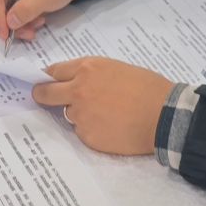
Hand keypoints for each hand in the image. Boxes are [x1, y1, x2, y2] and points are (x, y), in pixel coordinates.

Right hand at [0, 0, 89, 39]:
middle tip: (27, 32)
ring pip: (0, 9)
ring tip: (35, 24)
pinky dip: (19, 18)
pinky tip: (33, 19)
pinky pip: (7, 9)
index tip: (5, 34)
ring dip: (16, 22)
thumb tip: (9, 23)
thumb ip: (26, 10)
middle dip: (9, 21)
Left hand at [31, 58, 176, 156]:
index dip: (48, 78)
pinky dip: (92, 130)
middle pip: (46, 94)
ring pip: (68, 114)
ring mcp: (81, 115)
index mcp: (87, 69)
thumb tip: (75, 82)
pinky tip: (111, 127)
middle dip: (41, 95)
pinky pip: (82, 131)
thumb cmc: (148, 88)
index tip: (43, 82)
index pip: (54, 71)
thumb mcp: (117, 68)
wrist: (164, 116)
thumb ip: (92, 75)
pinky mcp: (87, 136)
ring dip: (79, 114)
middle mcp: (78, 91)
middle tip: (41, 98)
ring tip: (105, 115)